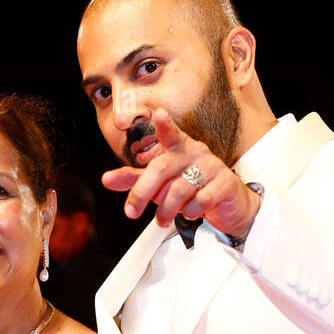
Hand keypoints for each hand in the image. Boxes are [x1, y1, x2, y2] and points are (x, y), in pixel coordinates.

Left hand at [102, 108, 261, 237]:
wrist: (227, 204)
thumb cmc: (190, 186)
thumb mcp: (160, 183)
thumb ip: (134, 180)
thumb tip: (106, 179)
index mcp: (178, 147)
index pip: (170, 133)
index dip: (164, 125)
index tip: (159, 114)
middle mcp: (195, 152)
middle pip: (163, 168)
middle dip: (143, 192)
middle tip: (131, 212)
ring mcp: (212, 167)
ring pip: (180, 189)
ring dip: (167, 209)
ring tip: (162, 219)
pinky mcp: (225, 184)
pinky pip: (202, 201)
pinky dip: (191, 212)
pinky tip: (190, 213)